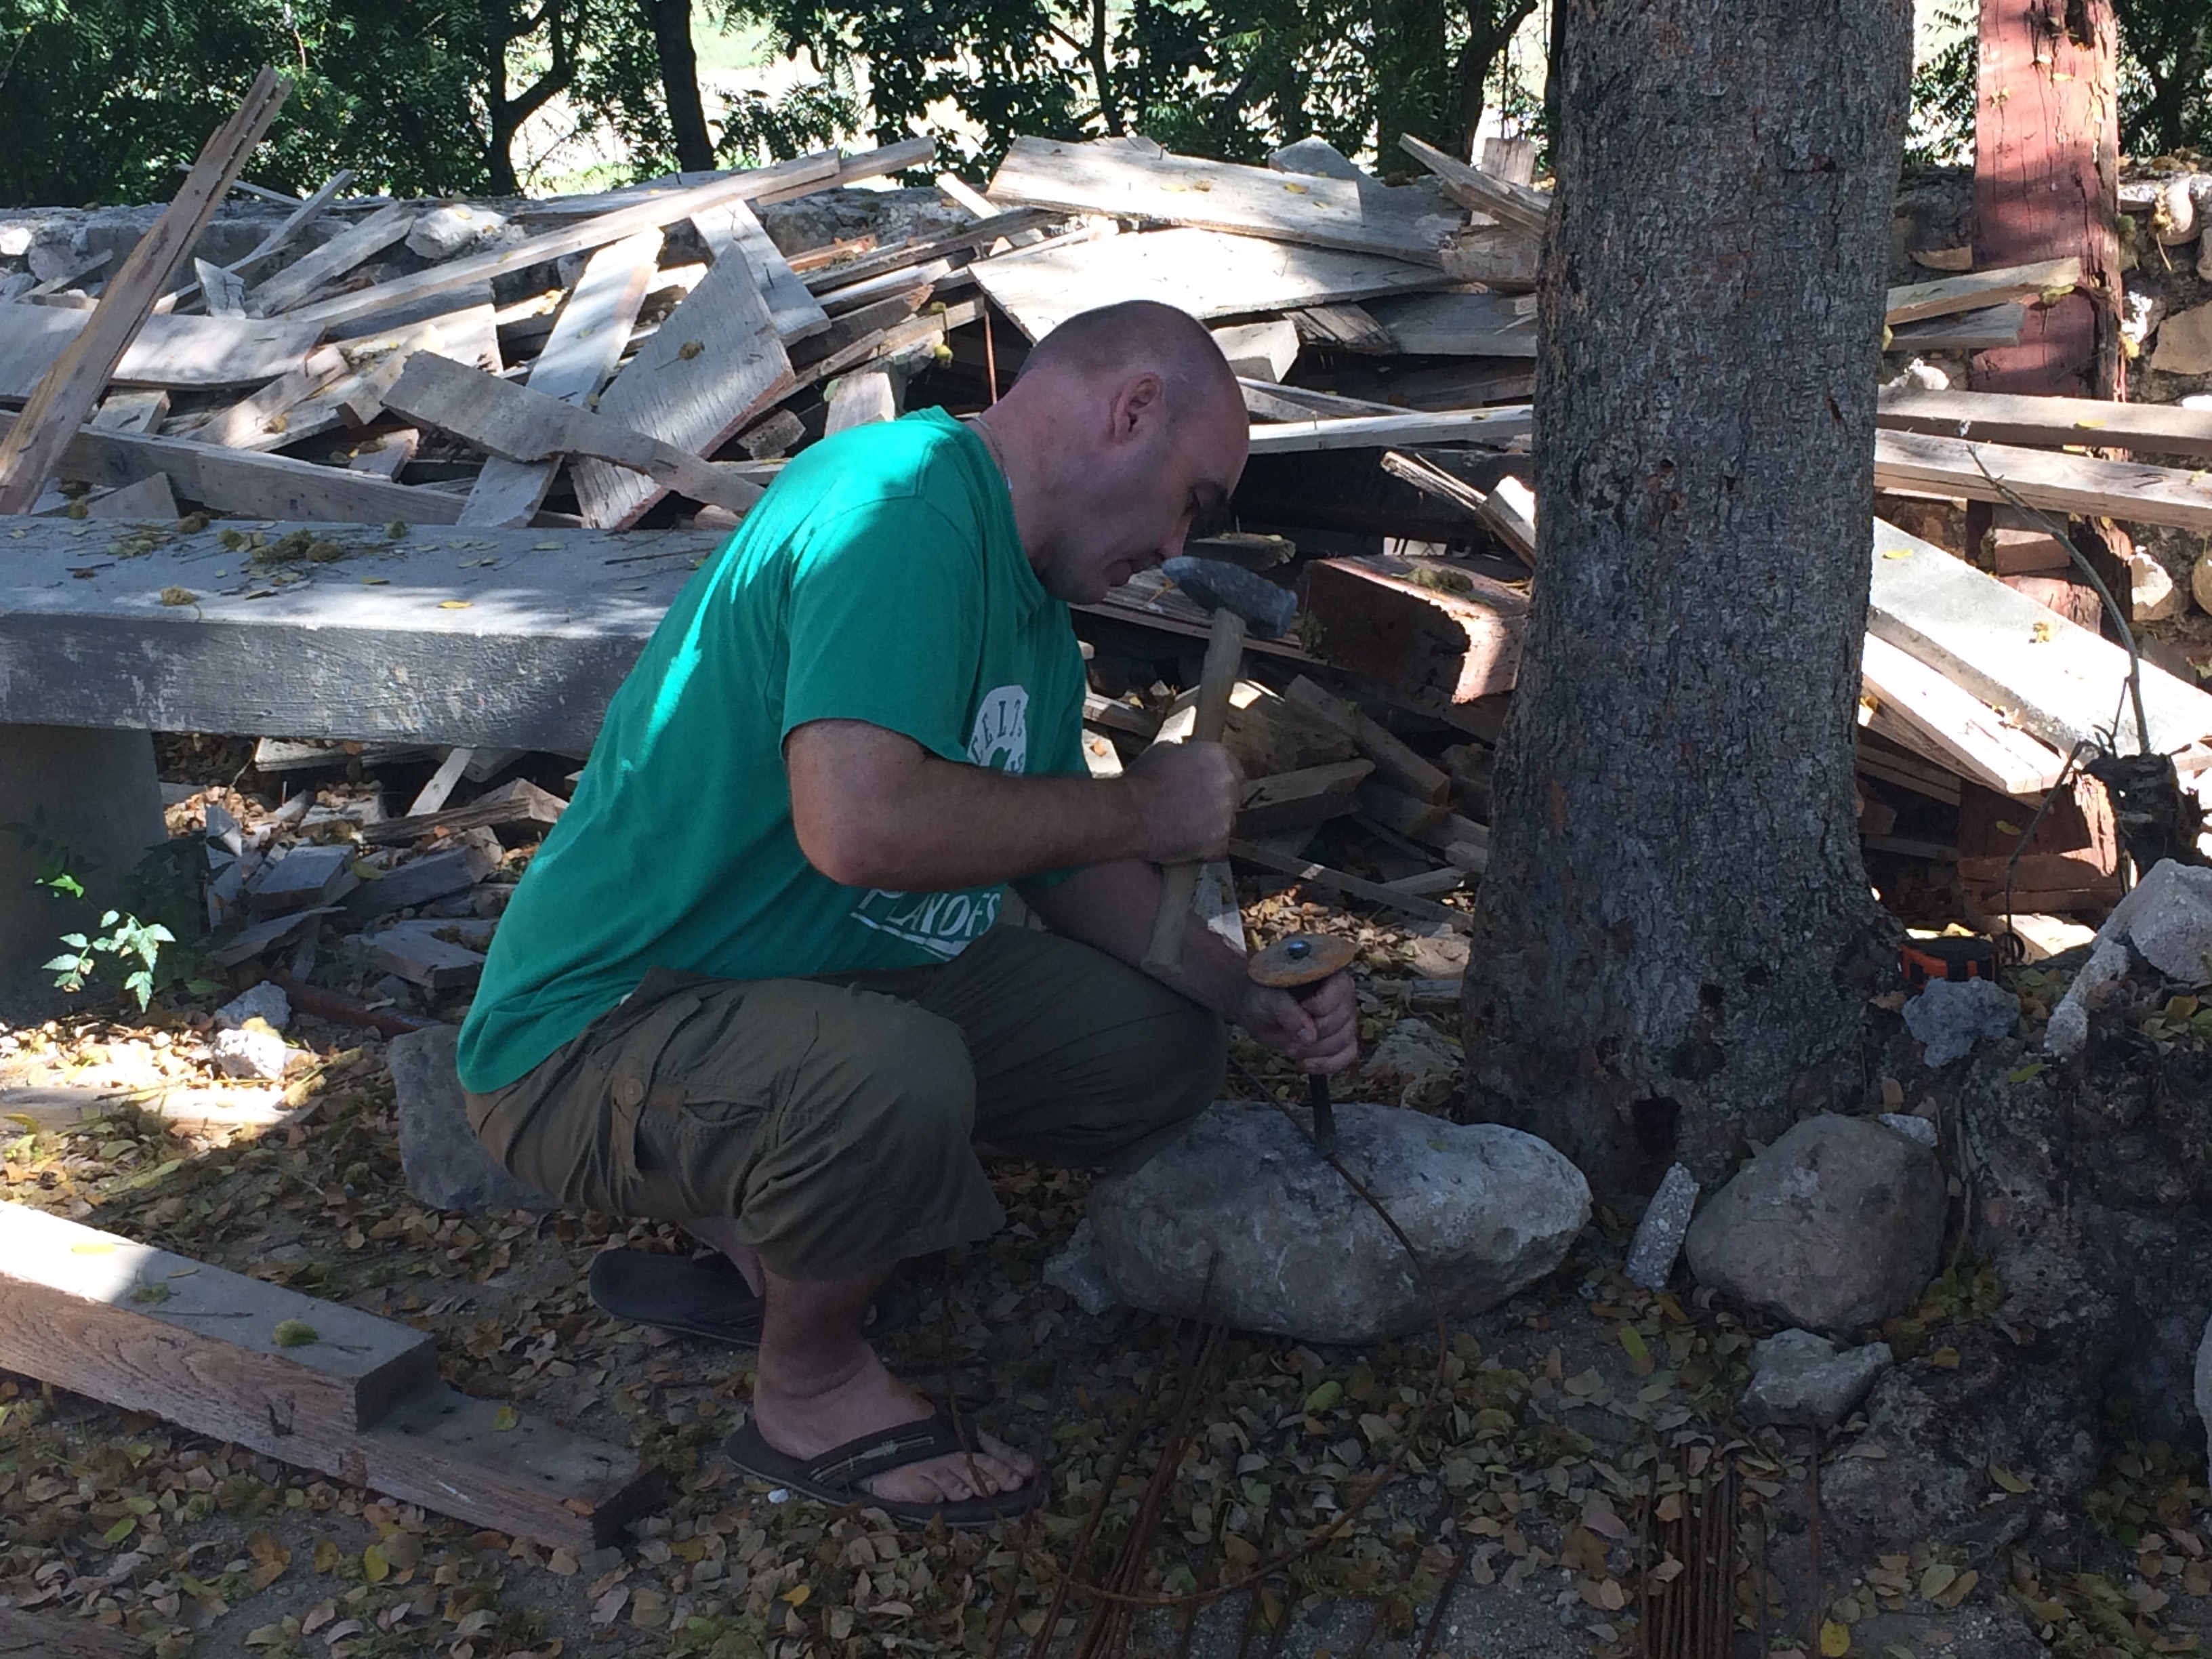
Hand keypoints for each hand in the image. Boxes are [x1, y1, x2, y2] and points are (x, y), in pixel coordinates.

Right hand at [1121, 741, 1243, 864]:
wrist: (1129, 814)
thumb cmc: (1141, 782)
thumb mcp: (1163, 751)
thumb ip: (1186, 754)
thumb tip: (1187, 757)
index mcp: (1218, 756)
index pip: (1234, 769)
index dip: (1217, 780)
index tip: (1207, 787)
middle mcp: (1228, 783)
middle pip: (1233, 795)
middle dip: (1216, 801)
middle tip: (1192, 807)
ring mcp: (1227, 814)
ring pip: (1227, 822)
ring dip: (1211, 824)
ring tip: (1185, 825)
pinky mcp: (1220, 842)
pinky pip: (1219, 846)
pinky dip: (1205, 847)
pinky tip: (1185, 841)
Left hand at [1237, 971, 1358, 1073]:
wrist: (1257, 1010)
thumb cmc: (1262, 995)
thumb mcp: (1268, 998)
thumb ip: (1287, 1012)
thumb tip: (1310, 1036)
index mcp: (1328, 973)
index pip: (1340, 992)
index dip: (1320, 1007)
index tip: (1300, 1009)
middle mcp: (1342, 994)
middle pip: (1344, 1021)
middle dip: (1315, 1037)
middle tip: (1289, 1042)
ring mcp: (1344, 1017)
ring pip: (1346, 1040)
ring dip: (1317, 1052)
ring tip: (1291, 1050)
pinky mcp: (1340, 1038)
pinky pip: (1347, 1054)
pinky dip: (1328, 1064)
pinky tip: (1305, 1064)